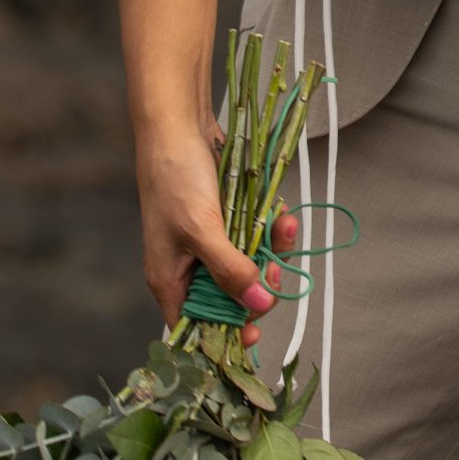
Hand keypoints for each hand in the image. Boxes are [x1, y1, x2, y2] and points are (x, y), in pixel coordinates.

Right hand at [136, 122, 302, 345]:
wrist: (179, 124)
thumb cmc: (176, 178)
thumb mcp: (202, 229)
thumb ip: (230, 270)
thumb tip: (259, 307)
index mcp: (171, 281)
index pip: (198, 327)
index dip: (225, 335)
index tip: (255, 333)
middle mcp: (190, 268)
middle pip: (232, 298)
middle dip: (260, 284)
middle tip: (277, 271)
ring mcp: (212, 243)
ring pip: (251, 265)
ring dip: (274, 249)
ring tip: (288, 225)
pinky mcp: (230, 220)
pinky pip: (257, 236)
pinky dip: (272, 227)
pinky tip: (283, 213)